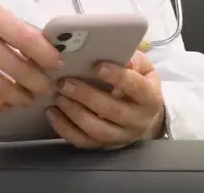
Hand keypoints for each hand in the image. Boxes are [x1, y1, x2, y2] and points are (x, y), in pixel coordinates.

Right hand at [0, 0, 63, 111]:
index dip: (46, 54)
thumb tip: (40, 45)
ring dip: (21, 96)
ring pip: (1, 86)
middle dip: (38, 82)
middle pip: (17, 67)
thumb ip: (8, 25)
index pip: (26, 37)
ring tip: (30, 99)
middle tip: (48, 88)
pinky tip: (7, 103)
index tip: (58, 63)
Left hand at [46, 51, 164, 148]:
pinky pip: (83, 141)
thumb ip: (132, 60)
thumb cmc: (140, 84)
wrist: (145, 118)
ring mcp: (120, 137)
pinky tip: (53, 113)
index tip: (97, 65)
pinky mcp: (104, 146)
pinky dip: (65, 129)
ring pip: (96, 130)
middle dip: (86, 96)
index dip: (117, 77)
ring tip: (58, 96)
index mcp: (150, 99)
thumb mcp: (144, 68)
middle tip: (65, 82)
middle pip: (112, 111)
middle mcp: (137, 121)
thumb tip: (117, 56)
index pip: (135, 87)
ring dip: (74, 113)